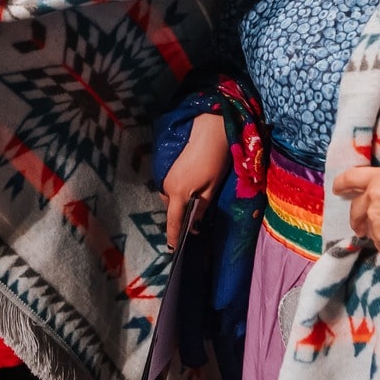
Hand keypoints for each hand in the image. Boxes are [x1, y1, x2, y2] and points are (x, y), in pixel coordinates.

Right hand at [161, 112, 227, 250]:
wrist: (207, 131)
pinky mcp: (169, 169)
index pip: (174, 220)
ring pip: (171, 198)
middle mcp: (167, 186)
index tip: (173, 249)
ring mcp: (166, 176)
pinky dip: (180, 194)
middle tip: (192, 226)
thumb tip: (194, 223)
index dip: (174, 235)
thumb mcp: (211, 187)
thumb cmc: (213, 160)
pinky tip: (192, 190)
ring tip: (194, 207)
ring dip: (180, 204)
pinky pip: (172, 188)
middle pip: (171, 210)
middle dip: (180, 218)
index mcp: (178, 193)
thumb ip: (201, 207)